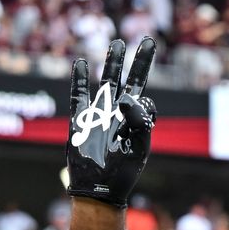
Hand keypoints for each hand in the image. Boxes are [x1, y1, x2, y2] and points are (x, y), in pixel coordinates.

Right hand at [66, 37, 156, 206]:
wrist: (98, 189)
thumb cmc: (122, 173)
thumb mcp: (139, 148)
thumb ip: (139, 123)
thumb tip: (127, 97)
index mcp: (136, 122)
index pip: (145, 101)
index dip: (144, 103)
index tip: (138, 106)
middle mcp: (119, 114)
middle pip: (131, 81)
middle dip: (140, 62)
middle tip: (149, 40)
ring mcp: (100, 114)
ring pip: (107, 81)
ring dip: (112, 62)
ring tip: (118, 43)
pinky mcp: (80, 119)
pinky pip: (79, 95)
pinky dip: (79, 79)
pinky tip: (80, 62)